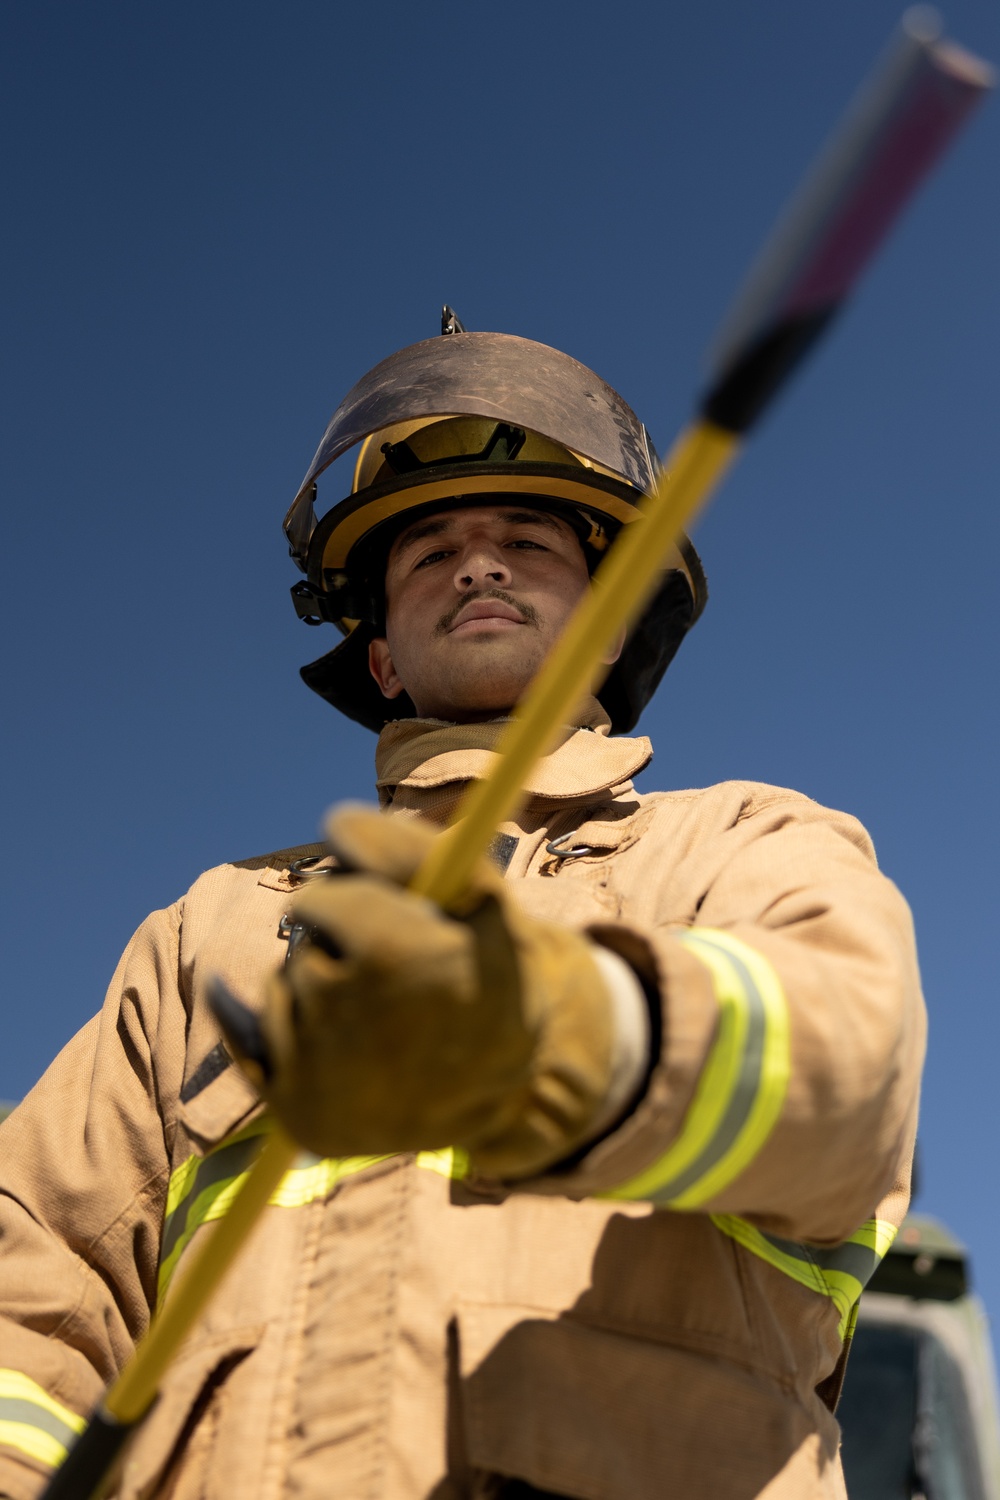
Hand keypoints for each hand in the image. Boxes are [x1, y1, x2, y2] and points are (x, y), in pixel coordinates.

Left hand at [213, 805, 616, 1178]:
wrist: (513, 1093)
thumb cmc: (491, 976)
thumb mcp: (480, 897)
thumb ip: (410, 845)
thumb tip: (332, 823)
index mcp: (395, 958)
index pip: (319, 902)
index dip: (351, 902)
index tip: (380, 913)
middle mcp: (350, 1022)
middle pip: (303, 947)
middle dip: (339, 947)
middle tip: (393, 972)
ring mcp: (320, 1077)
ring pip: (282, 989)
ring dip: (319, 988)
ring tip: (381, 1017)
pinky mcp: (298, 1116)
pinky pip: (253, 1040)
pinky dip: (281, 1025)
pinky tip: (326, 1038)